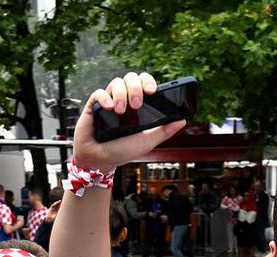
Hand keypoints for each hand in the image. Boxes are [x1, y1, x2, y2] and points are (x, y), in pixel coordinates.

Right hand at [72, 71, 187, 172]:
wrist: (100, 159)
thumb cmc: (123, 150)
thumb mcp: (147, 141)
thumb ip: (164, 131)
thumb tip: (182, 120)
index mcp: (138, 105)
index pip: (144, 83)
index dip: (148, 81)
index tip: (152, 91)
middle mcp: (124, 99)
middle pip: (131, 77)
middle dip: (135, 87)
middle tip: (137, 104)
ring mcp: (109, 101)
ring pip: (116, 82)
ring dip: (121, 94)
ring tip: (121, 111)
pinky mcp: (94, 105)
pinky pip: (99, 92)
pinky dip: (105, 98)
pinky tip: (109, 108)